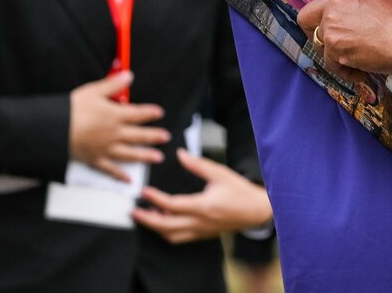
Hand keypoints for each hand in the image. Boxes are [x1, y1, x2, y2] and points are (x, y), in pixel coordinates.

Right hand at [68, 72, 168, 181]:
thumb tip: (129, 75)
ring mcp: (105, 149)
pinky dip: (120, 175)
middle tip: (166, 137)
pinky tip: (129, 180)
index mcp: (115, 116)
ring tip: (158, 157)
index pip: (138, 114)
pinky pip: (110, 170)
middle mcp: (114, 134)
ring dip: (145, 156)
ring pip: (130, 154)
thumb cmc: (72, 109)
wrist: (53, 130)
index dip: (150, 113)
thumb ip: (113, 84)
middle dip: (154, 136)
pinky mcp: (94, 160)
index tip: (159, 113)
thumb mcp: (93, 91)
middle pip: (139, 136)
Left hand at [132, 149, 272, 242]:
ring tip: (148, 216)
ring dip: (156, 228)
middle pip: (165, 226)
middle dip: (147, 219)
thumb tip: (180, 154)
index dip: (155, 199)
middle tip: (134, 212)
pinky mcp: (204, 234)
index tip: (144, 192)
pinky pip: (180, 238)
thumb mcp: (220, 172)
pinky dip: (168, 232)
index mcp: (202, 206)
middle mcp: (199, 222)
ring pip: (171, 236)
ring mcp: (201, 231)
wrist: (257, 210)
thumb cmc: (240, 191)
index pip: (171, 205)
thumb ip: (198, 164)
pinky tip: (165, 222)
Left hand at [297, 0, 391, 76]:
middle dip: (312, 30)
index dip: (325, 9)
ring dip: (336, 53)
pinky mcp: (334, 49)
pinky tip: (361, 69)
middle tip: (328, 41)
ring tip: (357, 58)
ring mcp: (332, 27)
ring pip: (320, 44)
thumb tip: (344, 12)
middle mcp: (335, 3)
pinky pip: (331, 64)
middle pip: (306, 17)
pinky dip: (345, 70)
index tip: (328, 19)